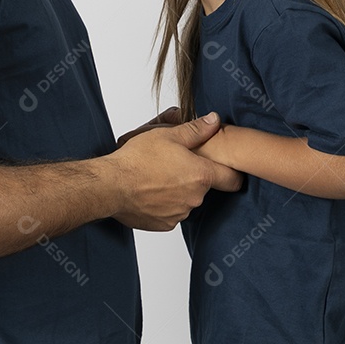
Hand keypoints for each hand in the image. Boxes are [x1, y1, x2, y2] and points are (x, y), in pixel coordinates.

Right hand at [107, 112, 243, 231]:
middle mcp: (195, 198)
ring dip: (178, 191)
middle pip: (204, 187)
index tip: (229, 170)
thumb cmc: (138, 159)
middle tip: (173, 164)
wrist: (111, 185)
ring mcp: (180, 213)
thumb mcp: (168, 135)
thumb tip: (215, 121)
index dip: (233, 173)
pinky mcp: (164, 224)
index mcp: (201, 175)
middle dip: (193, 176)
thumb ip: (196, 130)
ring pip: (186, 200)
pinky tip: (150, 192)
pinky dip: (164, 204)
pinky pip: (171, 213)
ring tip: (157, 177)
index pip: (232, 179)